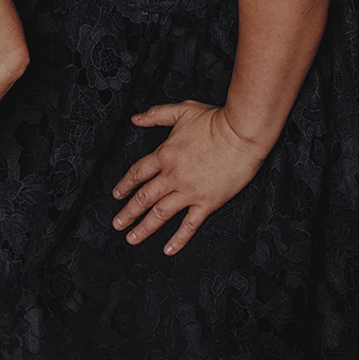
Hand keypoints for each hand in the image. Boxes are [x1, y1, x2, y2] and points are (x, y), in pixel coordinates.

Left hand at [111, 101, 268, 255]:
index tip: (116, 195)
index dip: (125, 185)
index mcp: (164, 155)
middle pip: (144, 197)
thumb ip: (156, 115)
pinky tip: (168, 249)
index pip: (138, 173)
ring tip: (132, 238)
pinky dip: (178, 239)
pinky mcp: (208, 202)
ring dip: (144, 228)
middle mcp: (173, 176)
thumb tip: (135, 119)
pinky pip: (189, 224)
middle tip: (117, 224)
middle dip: (128, 213)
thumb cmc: (214, 120)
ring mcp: (189, 191)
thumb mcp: (181, 110)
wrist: (242, 133)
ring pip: (161, 213)